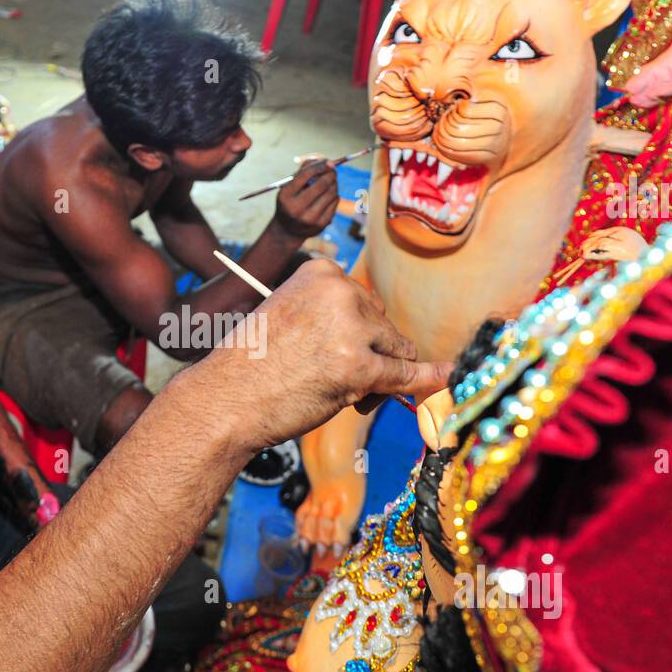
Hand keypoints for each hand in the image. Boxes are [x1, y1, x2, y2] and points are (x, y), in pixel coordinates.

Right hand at [184, 259, 451, 451]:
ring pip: (395, 352)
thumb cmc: (253, 365)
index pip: (366, 303)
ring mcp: (352, 330)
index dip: (356, 334)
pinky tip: (446, 377)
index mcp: (322, 272)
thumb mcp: (293, 318)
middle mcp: (340, 292)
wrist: (225, 399)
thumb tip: (396, 345)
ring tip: (329, 388)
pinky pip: (405, 376)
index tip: (326, 351)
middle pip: (385, 326)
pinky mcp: (359, 368)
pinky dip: (427, 379)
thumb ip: (337, 319)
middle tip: (324, 377)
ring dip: (376, 376)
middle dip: (369, 355)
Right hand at [271, 159, 338, 238]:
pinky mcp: (321, 224)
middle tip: (333, 170)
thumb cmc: (290, 202)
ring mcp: (310, 218)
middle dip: (330, 174)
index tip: (329, 161)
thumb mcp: (289, 187)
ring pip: (331, 193)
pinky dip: (334, 195)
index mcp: (286, 196)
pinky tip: (329, 195)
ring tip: (330, 182)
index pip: (305, 175)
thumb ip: (303, 171)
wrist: (288, 231)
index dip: (320, 166)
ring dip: (333, 184)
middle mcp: (297, 208)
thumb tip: (323, 161)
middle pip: (321, 184)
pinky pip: (334, 203)